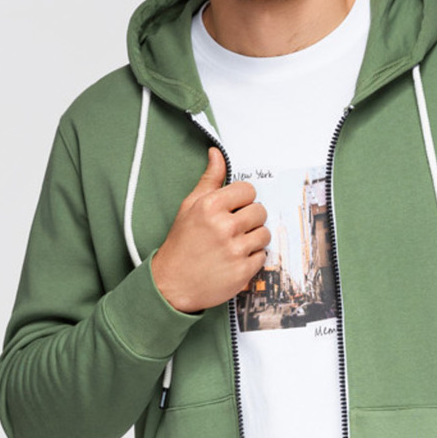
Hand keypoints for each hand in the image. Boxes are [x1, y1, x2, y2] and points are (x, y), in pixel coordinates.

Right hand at [149, 149, 269, 313]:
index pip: (248, 190)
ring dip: (253, 238)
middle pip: (260, 211)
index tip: (235, 208)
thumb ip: (209, 180)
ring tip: (236, 243)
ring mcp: (235, 250)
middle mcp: (224, 227)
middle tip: (235, 227)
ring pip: (264, 234)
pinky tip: (235, 259)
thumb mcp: (189, 206)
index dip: (243, 199)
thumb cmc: (181, 244)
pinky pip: (263, 256)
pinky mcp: (243, 271)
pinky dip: (252, 258)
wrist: (171, 283)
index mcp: (211, 206)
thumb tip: (217, 154)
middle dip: (250, 218)